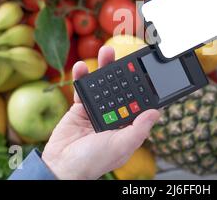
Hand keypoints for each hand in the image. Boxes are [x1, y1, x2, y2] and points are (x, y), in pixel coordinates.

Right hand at [42, 46, 159, 179]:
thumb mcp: (121, 146)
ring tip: (107, 51)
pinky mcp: (80, 108)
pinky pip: (83, 88)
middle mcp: (115, 116)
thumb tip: (156, 112)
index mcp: (128, 126)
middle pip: (122, 89)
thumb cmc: (93, 162)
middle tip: (129, 57)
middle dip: (125, 72)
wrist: (61, 166)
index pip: (140, 103)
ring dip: (105, 67)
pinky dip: (82, 76)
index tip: (150, 71)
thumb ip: (139, 130)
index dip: (145, 88)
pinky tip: (82, 65)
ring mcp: (98, 110)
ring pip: (104, 85)